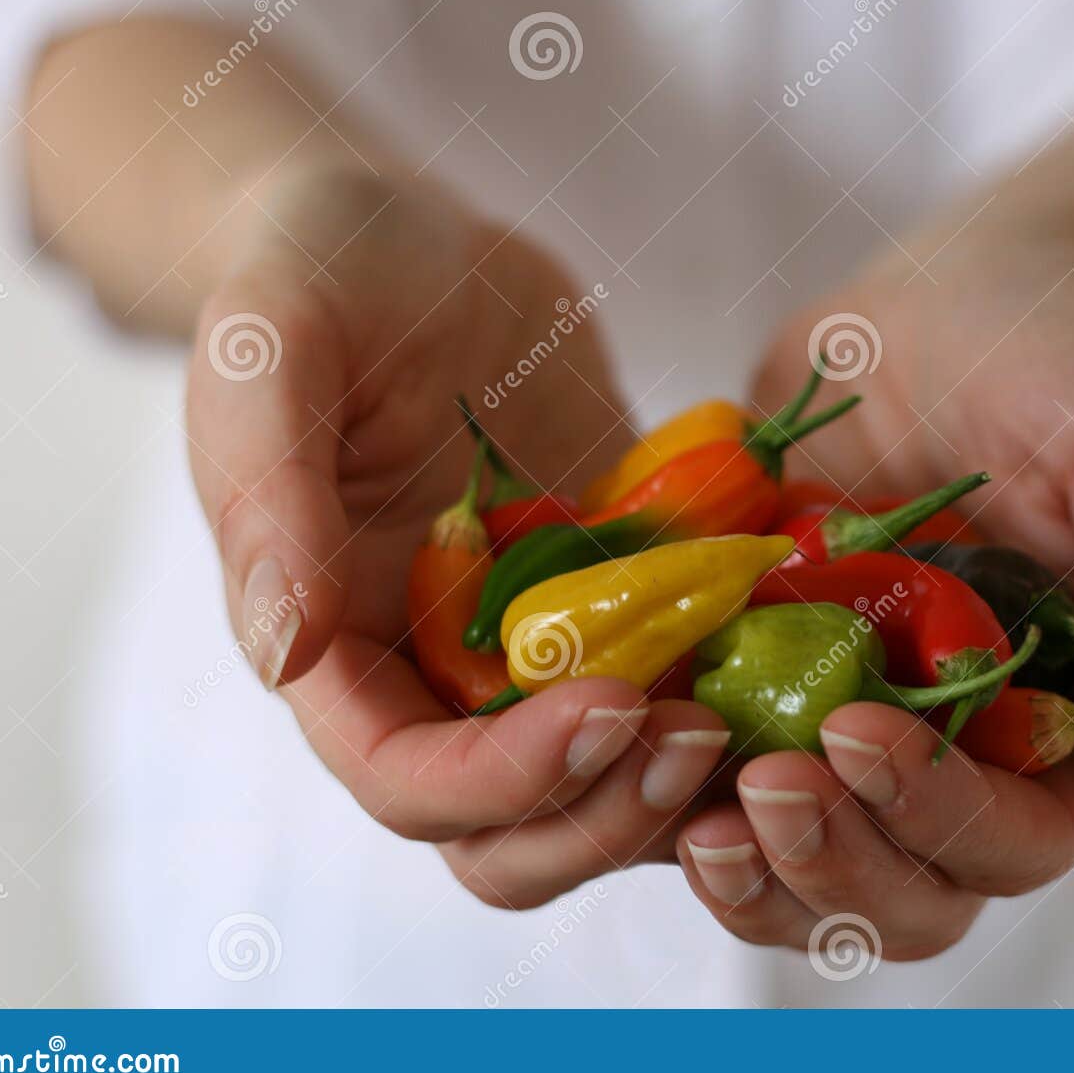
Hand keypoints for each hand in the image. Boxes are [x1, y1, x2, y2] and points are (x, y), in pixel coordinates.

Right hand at [185, 165, 730, 907]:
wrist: (413, 241)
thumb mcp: (273, 352)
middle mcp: (437, 674)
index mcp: (339, 647)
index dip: (506, 778)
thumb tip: (285, 651)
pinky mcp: (622, 599)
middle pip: (517, 831)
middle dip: (610, 812)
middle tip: (704, 731)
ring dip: (688, 785)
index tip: (610, 702)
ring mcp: (539, 646)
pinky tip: (807, 646)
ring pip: (612, 788)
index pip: (409, 784)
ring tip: (773, 711)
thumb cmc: (319, 275)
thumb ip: (265, 496)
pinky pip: (684, 689)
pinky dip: (743, 699)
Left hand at [675, 209, 1073, 957]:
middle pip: (904, 886)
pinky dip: (661, 780)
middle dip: (833, 862)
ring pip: (800, 861)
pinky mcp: (760, 678)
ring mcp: (848, 719)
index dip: (941, 815)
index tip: (860, 733)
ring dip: (746, 862)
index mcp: (1061, 726)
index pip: (1016, 838)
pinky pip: (709, 771)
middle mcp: (956, 748)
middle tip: (762, 784)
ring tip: (676, 798)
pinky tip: (615, 731)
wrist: (958, 294)